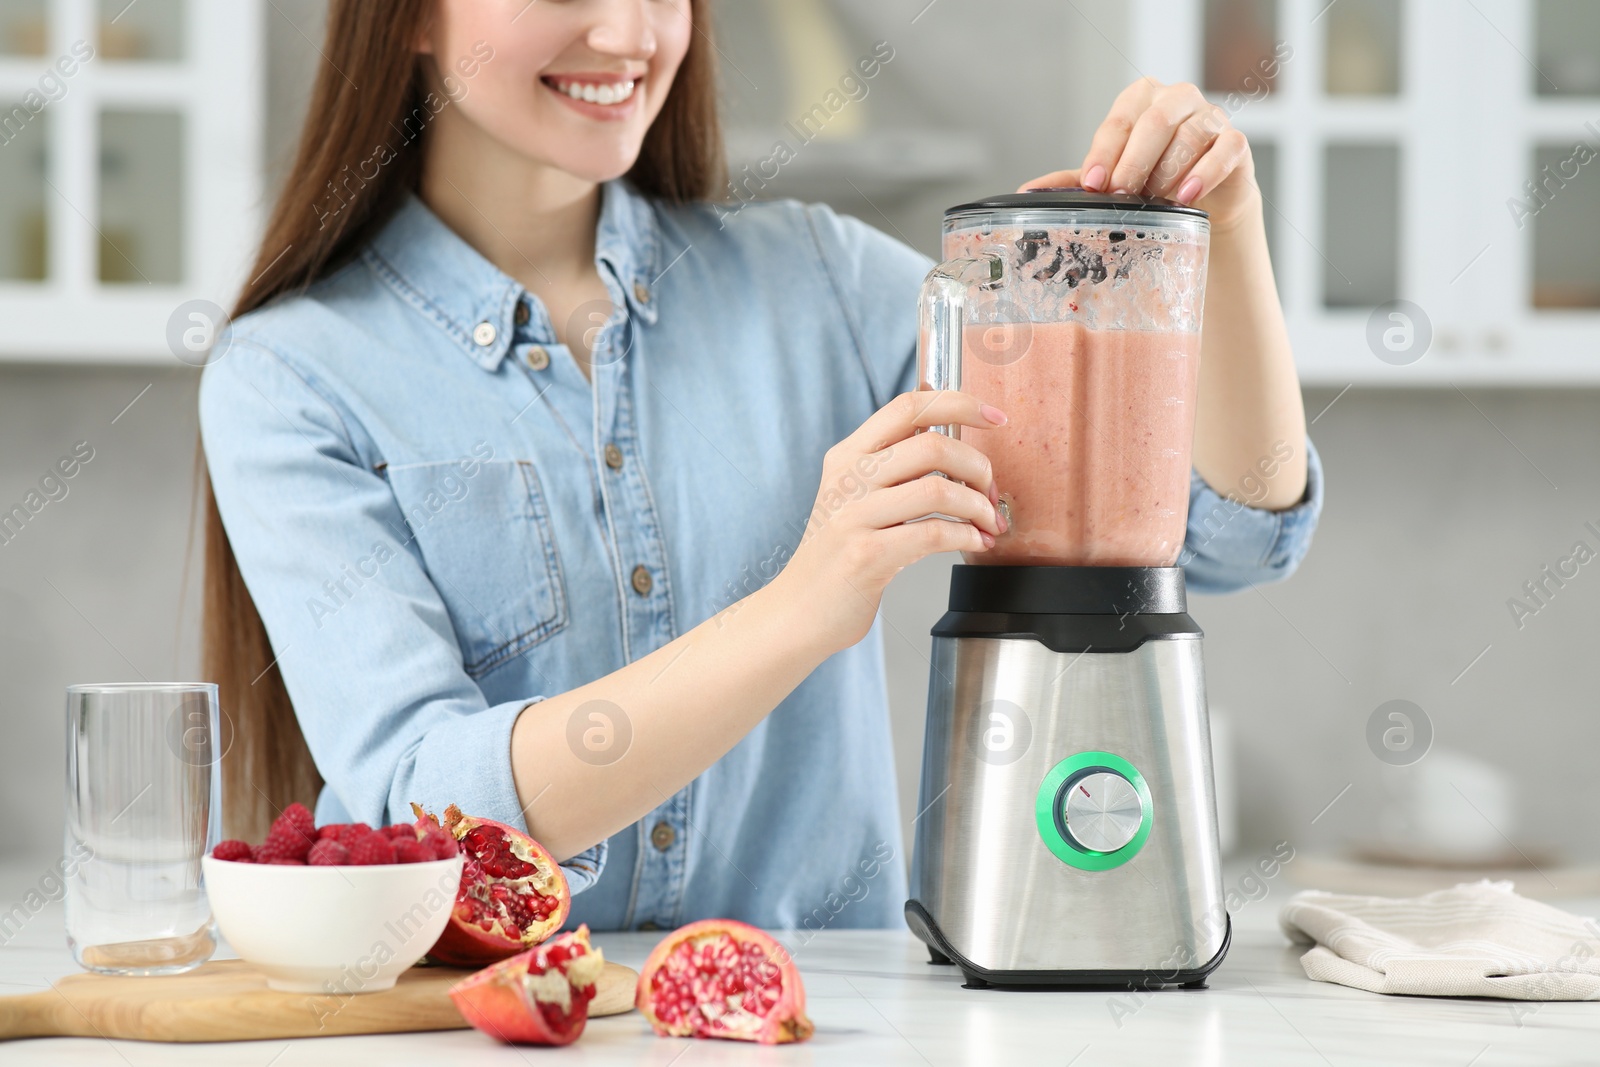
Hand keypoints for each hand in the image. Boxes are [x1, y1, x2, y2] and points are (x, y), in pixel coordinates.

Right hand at [769, 391, 1006, 653]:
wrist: (798, 610)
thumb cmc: (837, 554)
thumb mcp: (855, 492)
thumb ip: (891, 453)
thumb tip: (934, 399)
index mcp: (848, 455)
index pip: (908, 407)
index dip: (960, 404)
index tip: (994, 417)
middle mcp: (849, 478)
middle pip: (932, 445)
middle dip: (978, 467)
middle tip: (990, 492)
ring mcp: (855, 516)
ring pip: (938, 489)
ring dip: (978, 507)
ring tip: (987, 523)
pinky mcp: (866, 555)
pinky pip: (934, 534)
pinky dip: (967, 537)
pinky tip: (974, 543)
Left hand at [1020, 78, 1259, 232]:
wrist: (1203, 198)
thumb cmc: (1152, 179)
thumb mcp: (1111, 178)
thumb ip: (1073, 180)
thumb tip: (1027, 190)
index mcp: (1141, 99)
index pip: (1120, 119)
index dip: (1104, 151)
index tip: (1092, 182)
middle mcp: (1176, 99)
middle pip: (1155, 122)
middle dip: (1133, 162)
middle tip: (1120, 195)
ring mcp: (1210, 117)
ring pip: (1189, 135)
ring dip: (1167, 173)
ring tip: (1155, 201)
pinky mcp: (1236, 142)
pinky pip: (1224, 150)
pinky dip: (1205, 173)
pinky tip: (1187, 195)